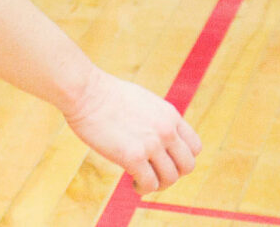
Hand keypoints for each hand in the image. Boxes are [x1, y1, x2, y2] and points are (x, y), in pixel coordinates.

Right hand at [63, 71, 201, 194]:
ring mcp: (151, 144)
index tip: (166, 161)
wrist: (84, 91)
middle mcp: (166, 130)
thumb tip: (157, 137)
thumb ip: (156, 118)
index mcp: (169, 115)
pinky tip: (133, 184)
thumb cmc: (104, 94)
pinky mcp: (132, 156)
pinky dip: (143, 189)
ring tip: (141, 182)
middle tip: (156, 174)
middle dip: (174, 174)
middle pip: (188, 166)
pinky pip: (150, 184)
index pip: (195, 147)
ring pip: (170, 178)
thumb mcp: (142, 100)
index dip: (182, 158)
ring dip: (158, 185)